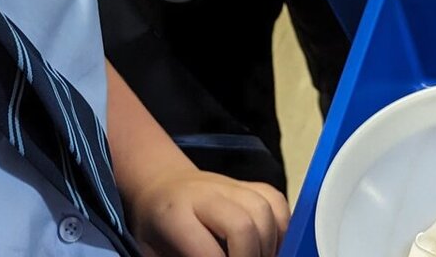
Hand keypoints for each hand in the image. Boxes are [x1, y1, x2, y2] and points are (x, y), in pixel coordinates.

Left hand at [129, 170, 289, 256]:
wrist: (161, 186)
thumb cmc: (156, 229)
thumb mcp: (153, 253)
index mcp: (174, 214)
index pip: (207, 251)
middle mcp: (206, 193)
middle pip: (243, 225)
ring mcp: (230, 185)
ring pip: (265, 212)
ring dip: (269, 248)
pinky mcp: (250, 185)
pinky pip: (277, 203)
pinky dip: (282, 230)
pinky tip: (269, 248)